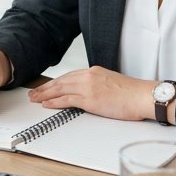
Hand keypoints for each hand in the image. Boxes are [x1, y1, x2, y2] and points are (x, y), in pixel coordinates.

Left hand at [28, 66, 154, 120]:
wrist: (142, 96)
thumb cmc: (131, 93)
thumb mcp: (110, 83)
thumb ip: (97, 85)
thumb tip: (88, 94)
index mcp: (93, 71)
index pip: (68, 76)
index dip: (55, 82)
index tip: (46, 87)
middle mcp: (89, 76)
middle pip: (61, 81)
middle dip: (45, 88)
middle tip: (33, 93)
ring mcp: (88, 87)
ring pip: (60, 89)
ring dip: (45, 94)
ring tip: (35, 99)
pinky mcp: (90, 99)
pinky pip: (67, 100)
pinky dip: (54, 102)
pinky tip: (46, 104)